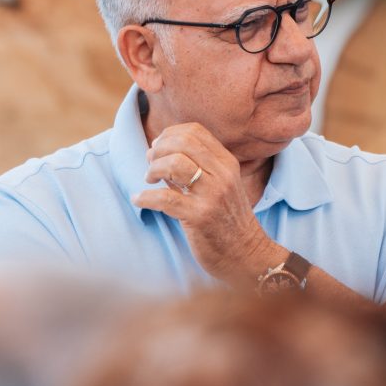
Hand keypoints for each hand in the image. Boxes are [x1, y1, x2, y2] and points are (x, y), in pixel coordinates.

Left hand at [132, 122, 275, 284]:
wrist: (246, 254)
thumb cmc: (226, 220)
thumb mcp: (218, 186)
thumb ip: (194, 167)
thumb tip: (158, 152)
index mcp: (227, 163)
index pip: (195, 131)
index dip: (170, 134)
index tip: (158, 147)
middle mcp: (222, 174)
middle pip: (183, 143)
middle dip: (158, 150)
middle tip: (150, 164)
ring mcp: (212, 195)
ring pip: (174, 165)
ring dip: (153, 170)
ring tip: (149, 180)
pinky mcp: (200, 217)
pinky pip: (164, 199)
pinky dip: (145, 197)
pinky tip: (138, 200)